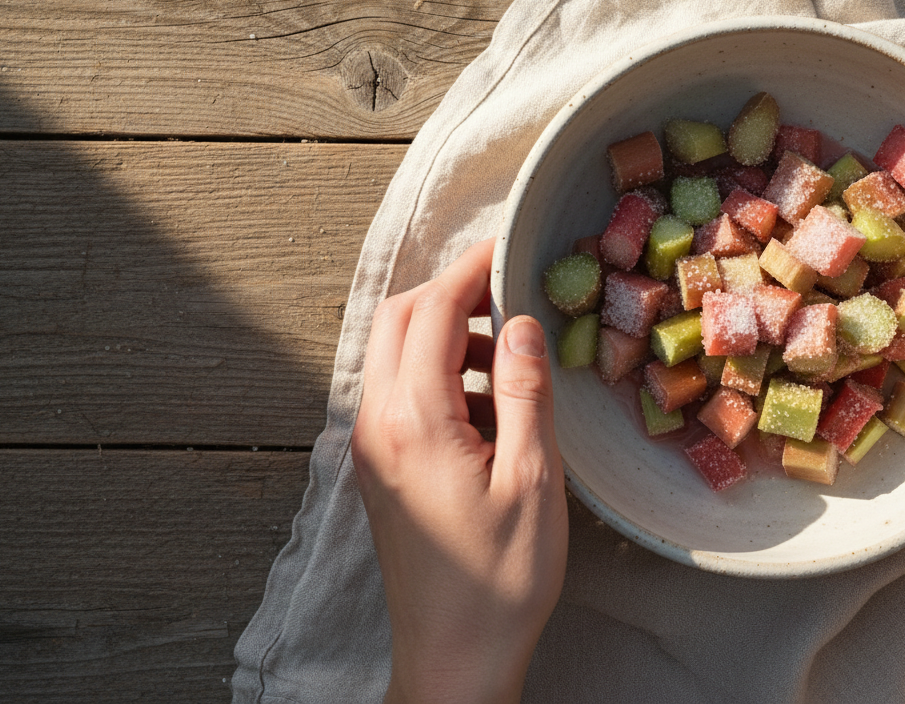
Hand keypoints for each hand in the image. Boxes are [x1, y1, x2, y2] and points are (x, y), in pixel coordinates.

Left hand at [351, 238, 567, 703]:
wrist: (452, 656)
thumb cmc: (500, 580)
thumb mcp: (534, 480)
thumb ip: (525, 392)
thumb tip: (520, 323)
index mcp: (414, 422)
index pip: (432, 311)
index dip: (471, 270)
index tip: (508, 249)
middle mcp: (377, 425)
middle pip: (399, 320)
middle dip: (452, 295)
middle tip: (509, 295)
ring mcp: (370, 447)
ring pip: (395, 355)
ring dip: (447, 337)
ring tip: (509, 364)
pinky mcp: (378, 468)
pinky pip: (399, 394)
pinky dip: (439, 376)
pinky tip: (489, 409)